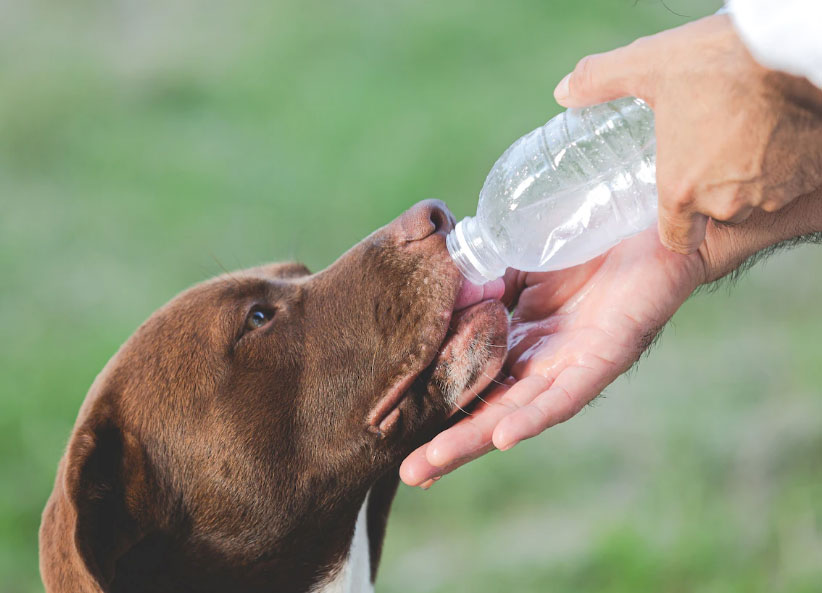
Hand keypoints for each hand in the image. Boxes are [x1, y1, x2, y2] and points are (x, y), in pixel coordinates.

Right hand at [400, 193, 821, 486]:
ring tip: (433, 466)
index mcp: (520, 340)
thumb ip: (484, 277)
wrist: (653, 218)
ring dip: (476, 440)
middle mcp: (542, 361)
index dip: (437, 403)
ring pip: (518, 411)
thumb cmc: (589, 238)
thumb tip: (439, 285)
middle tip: (406, 473)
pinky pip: (567, 393)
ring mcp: (572, 363)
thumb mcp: (521, 258)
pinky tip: (503, 435)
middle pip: (488, 409)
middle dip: (448, 442)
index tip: (393, 429)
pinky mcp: (605, 355)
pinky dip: (535, 414)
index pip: (470, 380)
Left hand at [553, 14, 821, 253]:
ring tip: (744, 132)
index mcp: (682, 190)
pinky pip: (793, 180)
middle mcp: (727, 202)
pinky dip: (785, 162)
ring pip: (756, 198)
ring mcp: (773, 192)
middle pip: (717, 214)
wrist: (800, 49)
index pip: (677, 238)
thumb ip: (601, 81)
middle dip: (714, 188)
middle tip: (710, 146)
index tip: (677, 192)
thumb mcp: (652, 65)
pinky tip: (777, 129)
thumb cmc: (722, 62)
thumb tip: (563, 92)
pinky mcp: (811, 174)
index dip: (676, 219)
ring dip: (750, 175)